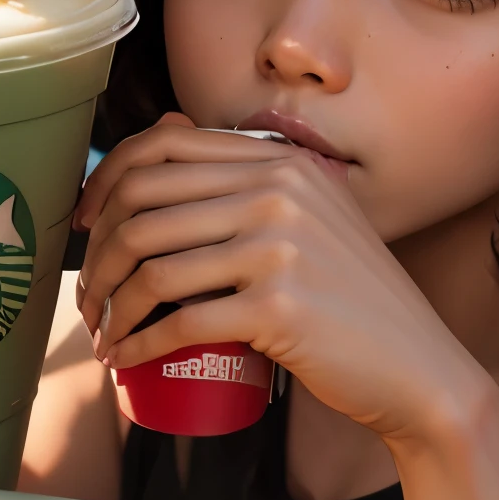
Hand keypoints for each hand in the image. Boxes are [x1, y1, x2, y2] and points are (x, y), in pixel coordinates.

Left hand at [76, 117, 498, 499]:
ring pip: (152, 267)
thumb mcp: (311, 214)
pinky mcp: (278, 307)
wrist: (414, 364)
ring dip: (108, 305)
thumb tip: (166, 135)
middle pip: (144, 206)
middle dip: (96, 254)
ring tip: (101, 331)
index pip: (163, 147)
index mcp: (281, 161)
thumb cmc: (348, 297)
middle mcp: (280, 191)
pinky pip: (179, 322)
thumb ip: (254, 177)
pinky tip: (124, 360)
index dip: (105, 182)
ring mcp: (281, 246)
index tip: (84, 223)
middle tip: (88, 295)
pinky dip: (138, 345)